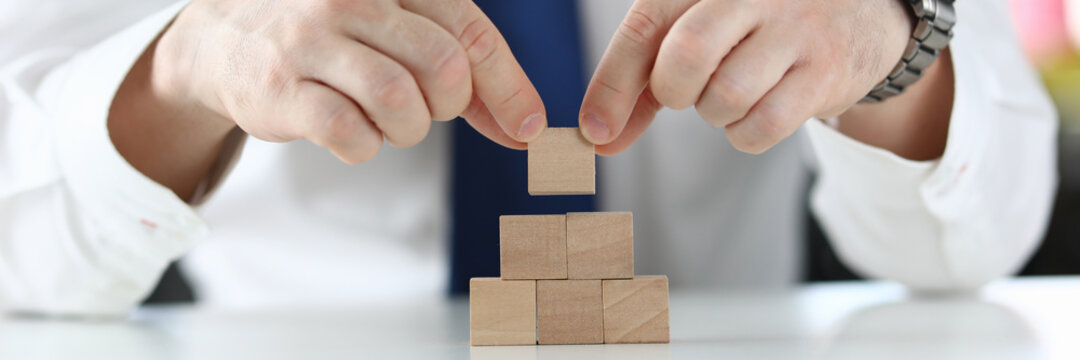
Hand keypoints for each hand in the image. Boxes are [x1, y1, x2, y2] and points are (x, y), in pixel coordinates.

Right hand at [155, 0, 545, 163]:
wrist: (225, 41)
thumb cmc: (331, 42)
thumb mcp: (398, 35)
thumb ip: (463, 76)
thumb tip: (525, 128)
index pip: (471, 30)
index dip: (508, 86)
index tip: (527, 128)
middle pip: (444, 66)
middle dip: (449, 106)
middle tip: (426, 111)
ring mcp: (312, 40)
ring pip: (400, 101)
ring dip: (408, 130)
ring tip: (389, 124)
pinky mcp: (280, 87)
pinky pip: (352, 134)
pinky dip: (365, 147)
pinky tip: (352, 133)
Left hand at [578, 0, 913, 154]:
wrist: (858, 13)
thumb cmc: (756, 27)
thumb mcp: (697, 33)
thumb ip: (644, 81)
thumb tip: (600, 137)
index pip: (646, 26)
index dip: (612, 84)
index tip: (593, 131)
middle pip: (686, 55)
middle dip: (674, 92)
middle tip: (686, 93)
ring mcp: (794, 28)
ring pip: (725, 96)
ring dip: (716, 114)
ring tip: (732, 94)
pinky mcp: (825, 69)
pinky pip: (764, 125)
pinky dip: (747, 133)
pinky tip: (759, 109)